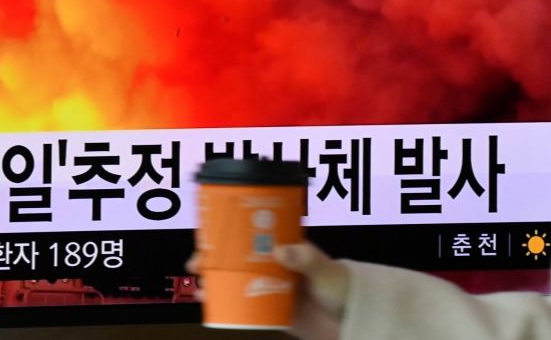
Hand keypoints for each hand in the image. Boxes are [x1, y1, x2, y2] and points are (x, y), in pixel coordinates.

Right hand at [186, 243, 350, 339]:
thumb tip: (282, 251)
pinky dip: (224, 302)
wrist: (353, 319)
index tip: (209, 233)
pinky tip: (211, 303)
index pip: (251, 231)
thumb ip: (307, 259)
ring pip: (233, 278)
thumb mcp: (325, 270)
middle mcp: (272, 263)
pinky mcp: (269, 307)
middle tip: (197, 262)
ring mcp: (269, 285)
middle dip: (212, 257)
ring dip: (214, 279)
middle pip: (234, 255)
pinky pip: (241, 303)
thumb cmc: (342, 287)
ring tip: (200, 284)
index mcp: (284, 245)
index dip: (227, 230)